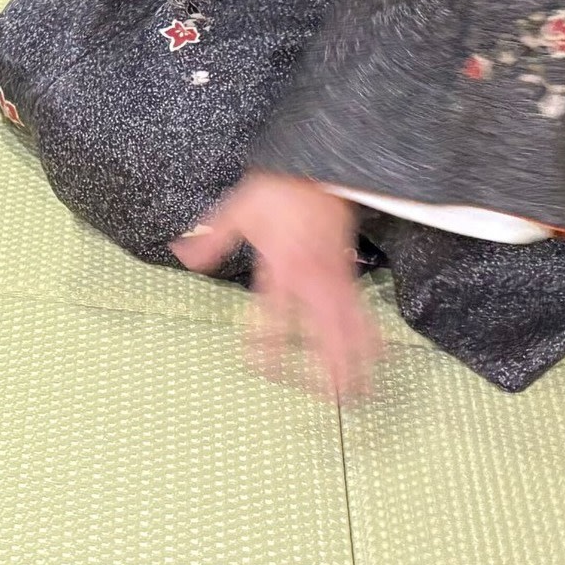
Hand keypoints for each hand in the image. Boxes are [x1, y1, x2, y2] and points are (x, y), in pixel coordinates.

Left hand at [171, 169, 378, 402]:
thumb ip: (213, 239)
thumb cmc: (277, 190)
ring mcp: (334, 277)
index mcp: (282, 266)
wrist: (317, 166)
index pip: (274, 314)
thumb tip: (184, 256)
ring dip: (355, 358)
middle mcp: (312, 278)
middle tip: (333, 397)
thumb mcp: (236, 209)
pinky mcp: (349, 272)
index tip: (262, 366)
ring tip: (359, 391)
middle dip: (330, 365)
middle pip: (324, 330)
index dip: (269, 342)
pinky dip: (371, 334)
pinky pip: (362, 310)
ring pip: (349, 325)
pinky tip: (380, 356)